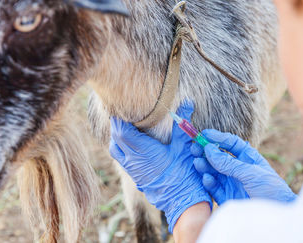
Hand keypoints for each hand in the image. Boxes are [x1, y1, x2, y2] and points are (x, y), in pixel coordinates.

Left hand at [109, 102, 211, 232]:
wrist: (182, 201)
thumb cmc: (184, 174)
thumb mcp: (183, 146)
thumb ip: (182, 124)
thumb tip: (187, 102)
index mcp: (143, 151)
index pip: (121, 131)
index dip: (119, 119)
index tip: (123, 108)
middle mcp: (133, 161)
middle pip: (115, 139)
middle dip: (117, 125)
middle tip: (125, 114)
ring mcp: (132, 170)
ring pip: (115, 150)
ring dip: (118, 137)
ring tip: (127, 127)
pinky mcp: (135, 176)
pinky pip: (121, 159)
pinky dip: (122, 148)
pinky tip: (133, 143)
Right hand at [191, 130, 296, 204]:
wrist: (276, 217)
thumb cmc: (271, 190)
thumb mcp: (251, 173)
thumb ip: (229, 162)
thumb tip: (209, 149)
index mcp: (248, 158)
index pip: (230, 144)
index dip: (218, 137)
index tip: (204, 134)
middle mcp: (238, 169)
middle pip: (218, 157)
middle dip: (206, 152)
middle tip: (195, 148)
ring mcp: (231, 183)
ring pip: (213, 172)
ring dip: (205, 166)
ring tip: (198, 163)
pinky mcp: (226, 197)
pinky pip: (214, 187)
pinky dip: (209, 183)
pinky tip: (207, 178)